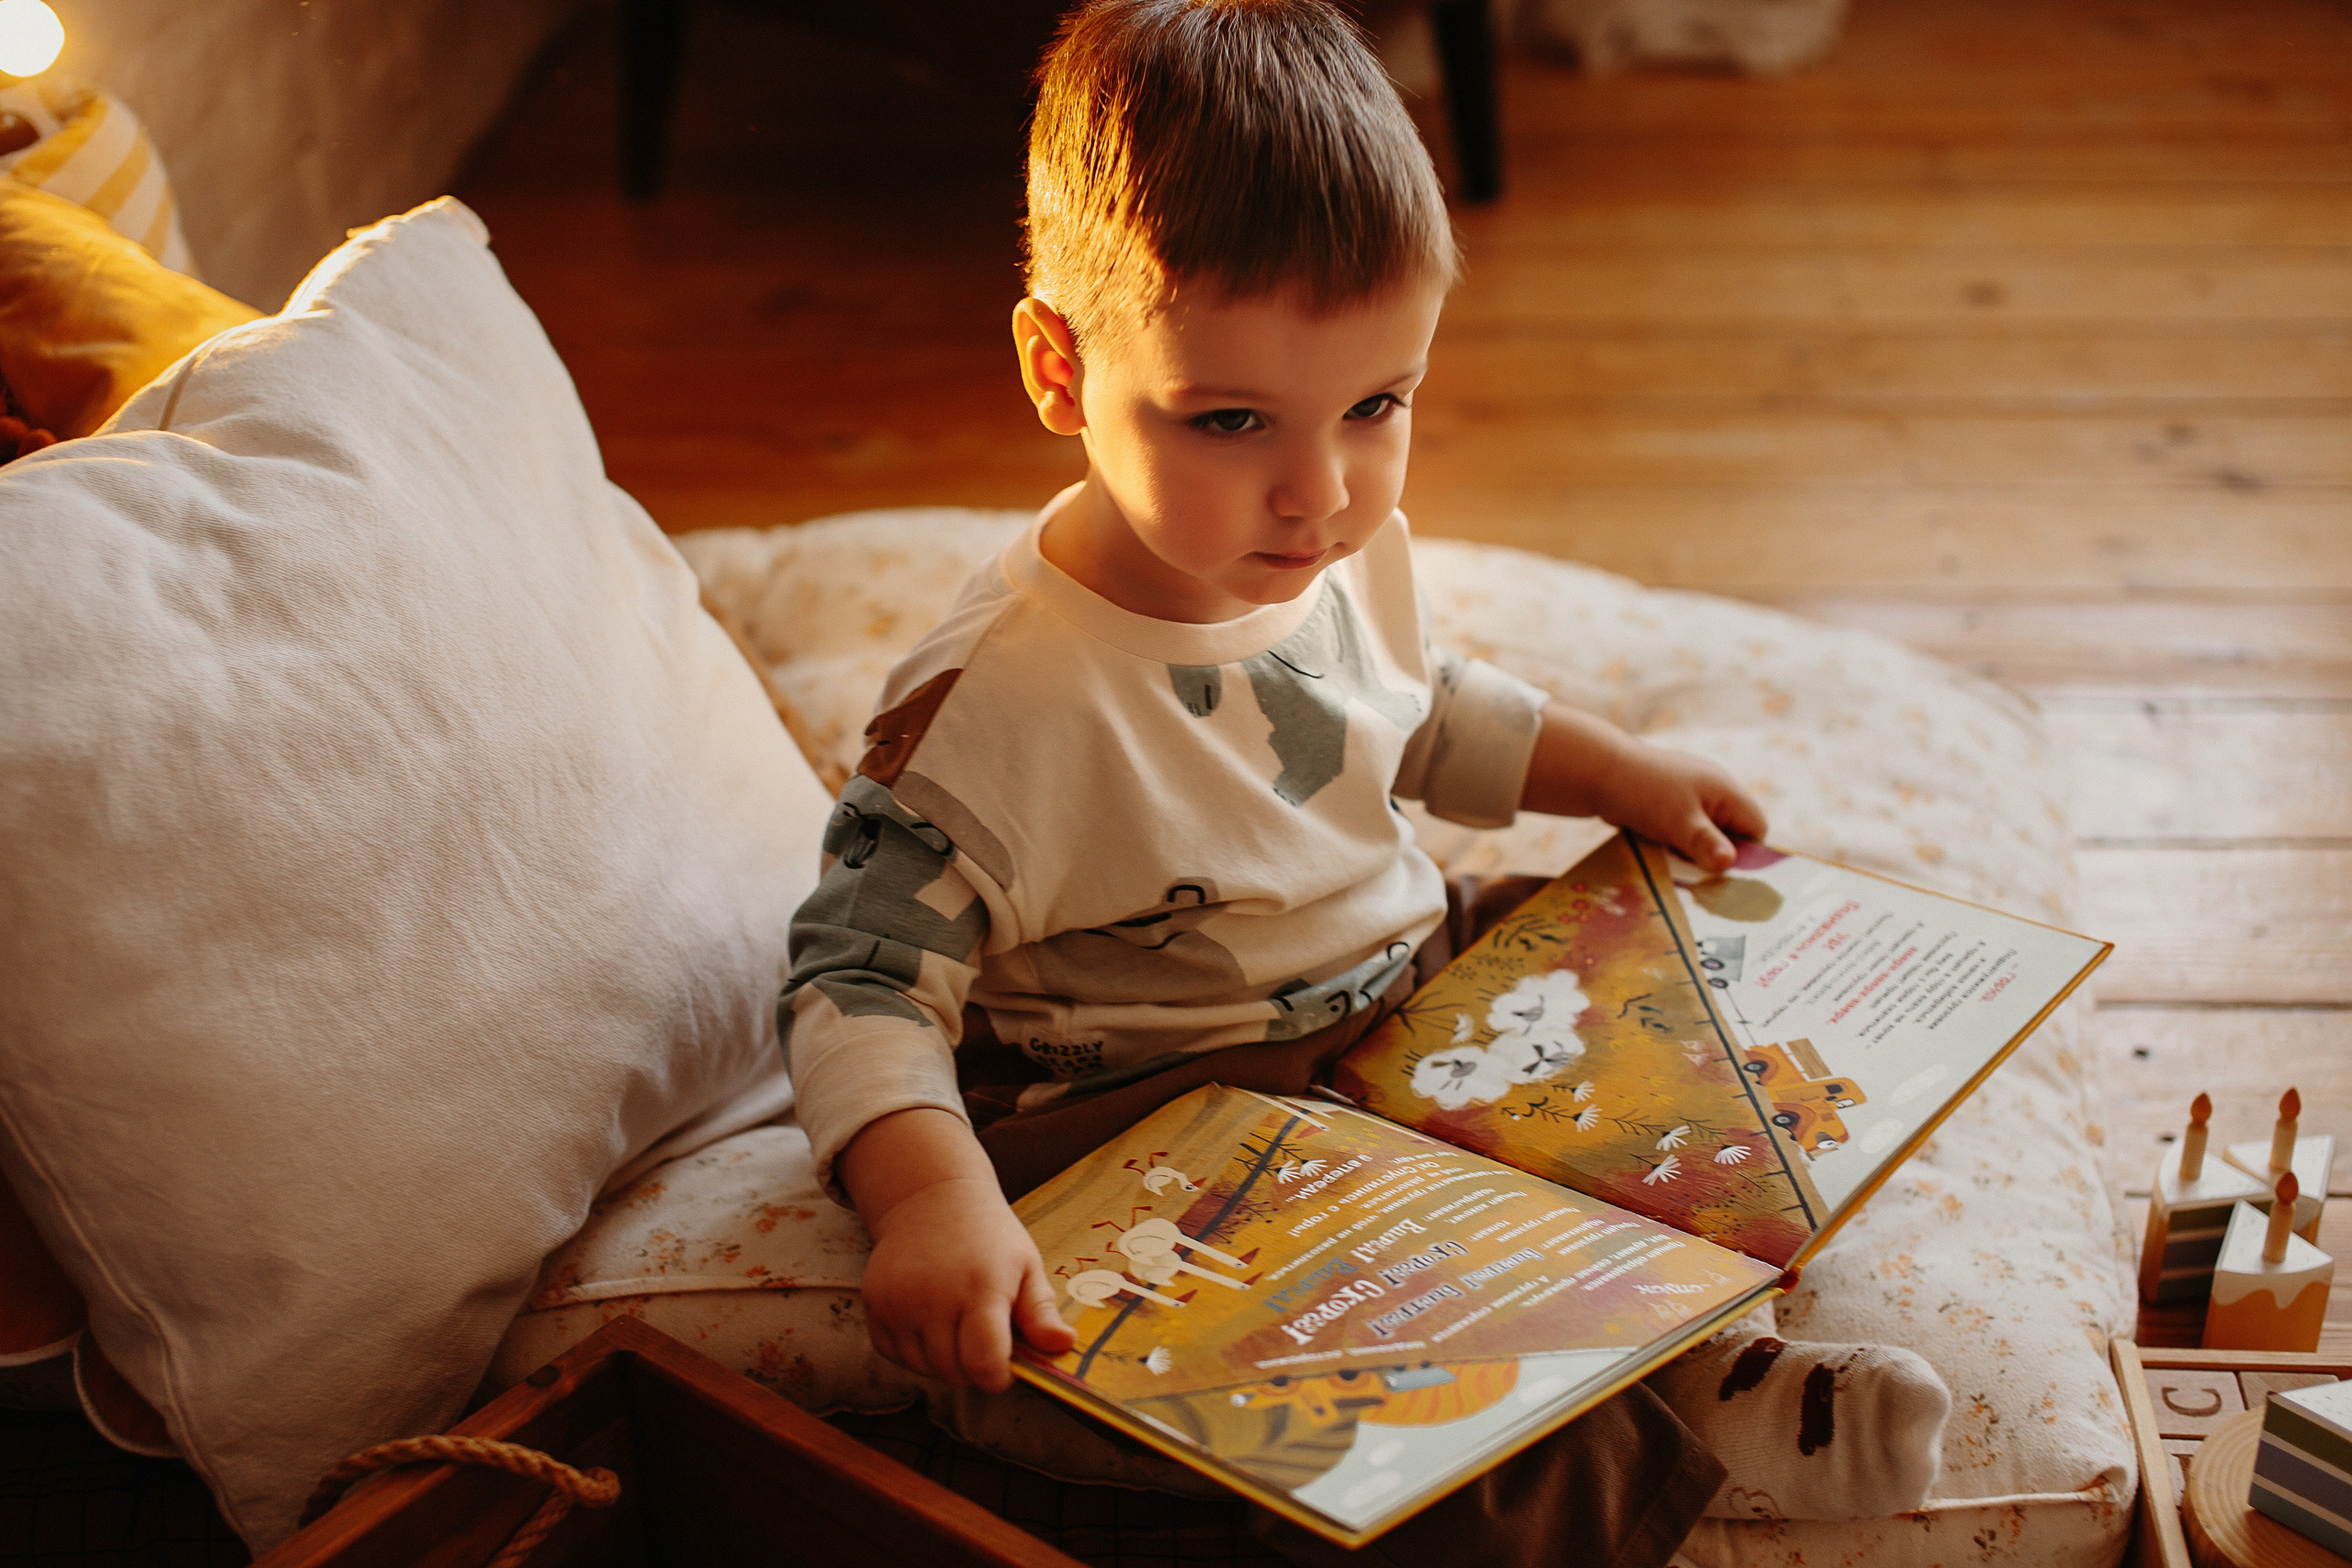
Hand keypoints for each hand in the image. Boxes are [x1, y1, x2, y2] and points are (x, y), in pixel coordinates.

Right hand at [860, 1176, 1075, 1389]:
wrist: (930, 1198)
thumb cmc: (989, 1237)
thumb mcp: (1026, 1266)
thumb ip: (1041, 1313)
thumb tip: (1065, 1345)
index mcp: (980, 1288)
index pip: (983, 1365)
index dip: (999, 1376)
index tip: (1006, 1361)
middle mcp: (933, 1297)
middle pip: (954, 1373)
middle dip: (974, 1366)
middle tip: (983, 1333)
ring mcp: (898, 1302)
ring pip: (923, 1368)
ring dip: (943, 1359)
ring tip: (956, 1322)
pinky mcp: (873, 1304)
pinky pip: (893, 1355)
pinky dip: (913, 1349)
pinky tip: (928, 1319)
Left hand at [1588, 737, 1767, 871]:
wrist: (1597, 771)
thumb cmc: (1644, 793)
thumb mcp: (1679, 821)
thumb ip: (1705, 843)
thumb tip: (1728, 864)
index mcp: (1725, 791)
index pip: (1755, 827)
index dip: (1747, 853)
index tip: (1725, 873)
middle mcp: (1712, 792)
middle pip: (1730, 834)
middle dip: (1716, 856)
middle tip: (1699, 876)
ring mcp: (1689, 797)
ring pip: (1703, 836)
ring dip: (1692, 853)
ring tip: (1675, 866)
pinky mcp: (1667, 805)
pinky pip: (1681, 832)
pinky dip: (1674, 846)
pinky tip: (1660, 857)